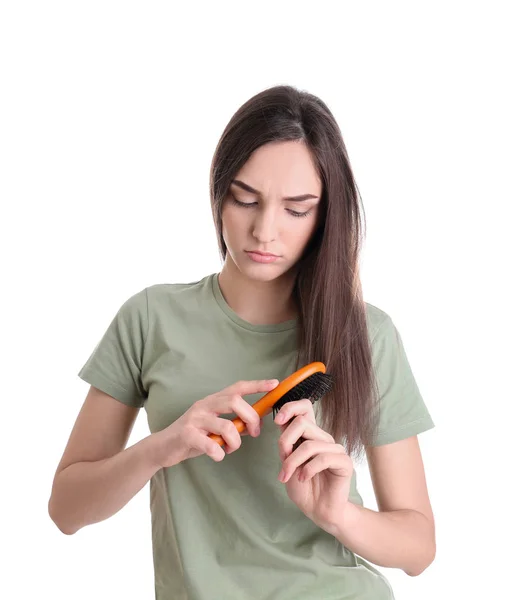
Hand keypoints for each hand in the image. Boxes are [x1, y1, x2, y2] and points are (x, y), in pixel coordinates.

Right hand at [152, 379, 278, 467]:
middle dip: (251, 418)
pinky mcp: (186, 434)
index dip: (257, 385)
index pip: (237, 387)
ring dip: (235, 442)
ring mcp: (195, 418)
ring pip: (226, 425)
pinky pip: (211, 444)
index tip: (274, 384)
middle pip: (235, 401)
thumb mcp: (213, 428)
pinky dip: (219, 453)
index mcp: (212, 401)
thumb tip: (252, 425)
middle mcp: (204, 405)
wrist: (162, 447)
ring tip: (230, 449)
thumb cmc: (192, 437)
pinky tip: (217, 455)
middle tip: (253, 433)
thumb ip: (232, 424)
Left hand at [274, 399, 353, 532]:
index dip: (290, 407)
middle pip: (302, 423)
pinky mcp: (344, 462)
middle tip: (282, 461)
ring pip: (309, 444)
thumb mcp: (287, 462)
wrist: (318, 511)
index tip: (277, 420)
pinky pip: (322, 458)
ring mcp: (335, 449)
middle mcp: (323, 438)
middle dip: (285, 441)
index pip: (305, 407)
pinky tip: (302, 478)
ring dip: (292, 462)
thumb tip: (281, 423)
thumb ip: (286, 444)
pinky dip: (308, 469)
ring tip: (287, 476)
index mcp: (310, 434)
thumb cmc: (303, 487)